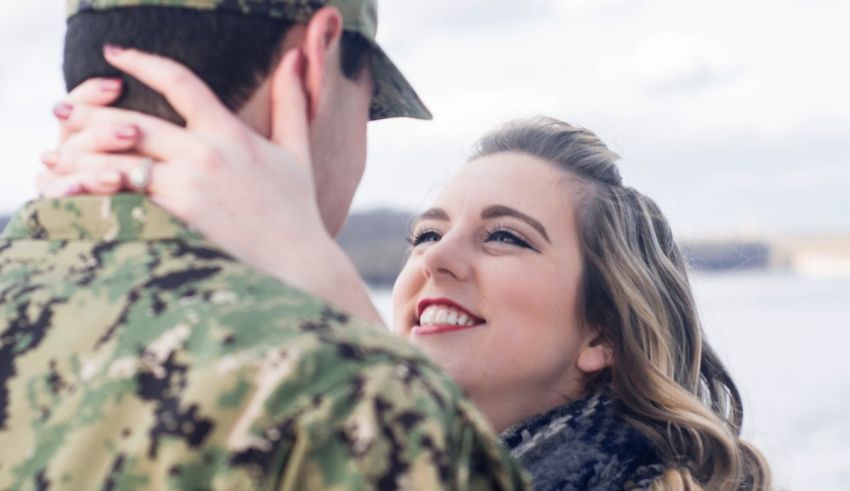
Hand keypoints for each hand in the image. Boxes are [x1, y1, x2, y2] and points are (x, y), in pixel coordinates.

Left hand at [39, 47, 381, 323]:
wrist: (300, 267)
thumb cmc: (298, 213)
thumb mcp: (297, 152)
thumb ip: (292, 103)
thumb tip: (296, 57)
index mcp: (231, 133)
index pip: (180, 82)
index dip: (143, 62)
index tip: (116, 54)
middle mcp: (206, 154)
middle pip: (131, 121)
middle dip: (89, 113)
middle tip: (61, 109)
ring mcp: (189, 187)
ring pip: (117, 160)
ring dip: (78, 156)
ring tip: (54, 157)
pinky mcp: (177, 219)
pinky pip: (123, 199)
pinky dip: (92, 193)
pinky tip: (72, 191)